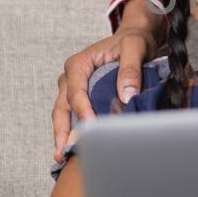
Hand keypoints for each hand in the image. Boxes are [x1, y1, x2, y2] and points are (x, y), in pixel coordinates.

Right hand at [52, 3, 163, 162]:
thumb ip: (130, 70)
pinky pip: (73, 116)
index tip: (89, 127)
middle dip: (62, 131)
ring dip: (63, 136)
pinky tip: (74, 148)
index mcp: (79, 64)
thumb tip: (126, 97)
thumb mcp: (135, 48)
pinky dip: (73, 132)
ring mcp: (73, 88)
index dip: (82, 111)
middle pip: (62, 107)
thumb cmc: (133, 41)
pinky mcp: (81, 98)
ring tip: (63, 158)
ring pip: (63, 115)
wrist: (135, 38)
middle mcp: (71, 77)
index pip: (76, 92)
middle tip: (64, 153)